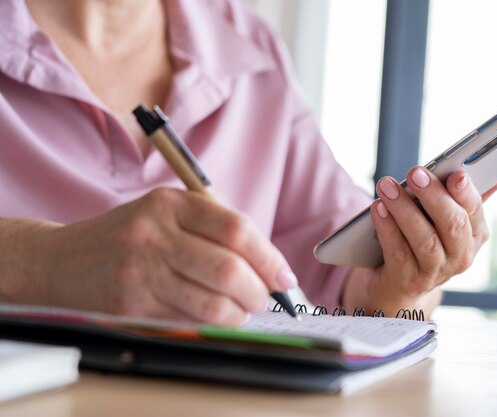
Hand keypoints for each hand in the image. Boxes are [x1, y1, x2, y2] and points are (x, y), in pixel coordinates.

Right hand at [5, 188, 296, 325]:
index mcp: (170, 203)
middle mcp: (154, 234)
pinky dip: (213, 325)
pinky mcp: (131, 306)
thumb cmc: (126, 237)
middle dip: (259, 291)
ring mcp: (141, 272)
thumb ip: (213, 228)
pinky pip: (188, 322)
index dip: (269, 257)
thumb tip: (268, 264)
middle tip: (265, 298)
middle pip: (229, 269)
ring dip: (240, 314)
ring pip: (213, 304)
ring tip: (243, 310)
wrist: (59, 261)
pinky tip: (216, 318)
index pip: (236, 230)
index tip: (284, 276)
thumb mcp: (164, 213)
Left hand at [343, 168, 496, 317]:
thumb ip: (463, 197)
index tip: (456, 174)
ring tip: (387, 186)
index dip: (466, 193)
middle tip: (415, 173)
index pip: (475, 210)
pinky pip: (398, 252)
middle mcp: (460, 256)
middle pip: (451, 225)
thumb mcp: (445, 220)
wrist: (398, 285)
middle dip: (433, 196)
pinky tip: (378, 208)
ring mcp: (434, 272)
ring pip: (424, 239)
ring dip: (404, 209)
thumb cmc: (424, 240)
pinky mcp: (408, 281)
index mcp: (475, 235)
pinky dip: (387, 228)